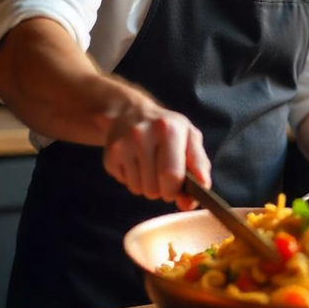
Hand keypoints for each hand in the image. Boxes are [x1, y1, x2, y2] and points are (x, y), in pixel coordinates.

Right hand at [95, 92, 211, 210]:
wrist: (131, 112)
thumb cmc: (167, 129)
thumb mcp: (190, 138)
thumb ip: (198, 165)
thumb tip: (197, 194)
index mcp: (169, 129)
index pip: (172, 175)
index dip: (176, 190)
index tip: (177, 187)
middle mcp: (143, 134)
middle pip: (154, 188)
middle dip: (162, 190)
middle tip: (163, 175)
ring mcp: (123, 144)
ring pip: (138, 189)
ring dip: (147, 186)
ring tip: (149, 166)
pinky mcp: (110, 154)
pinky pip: (124, 184)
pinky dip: (132, 180)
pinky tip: (135, 163)